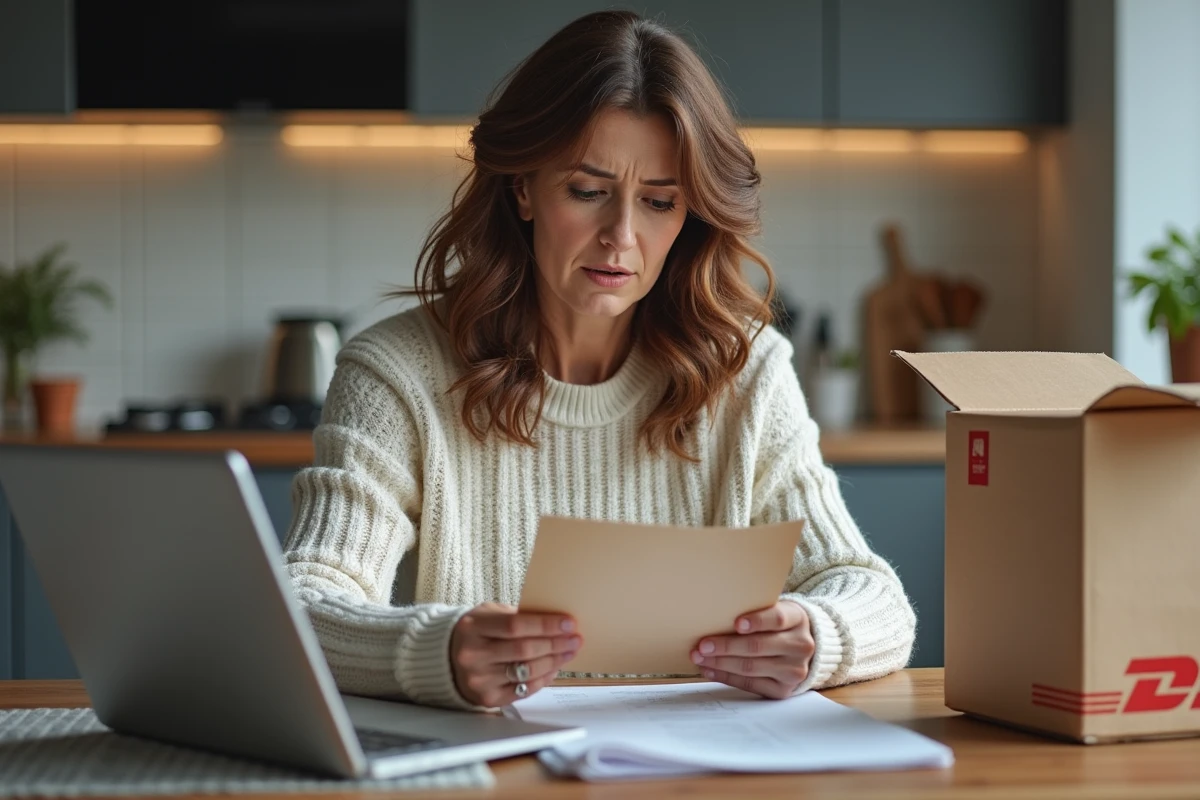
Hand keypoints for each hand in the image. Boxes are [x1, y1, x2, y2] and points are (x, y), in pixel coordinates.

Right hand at [450, 602, 581, 706]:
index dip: (546, 625)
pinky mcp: (487, 698)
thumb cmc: (475, 632)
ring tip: (569, 652)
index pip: (515, 625)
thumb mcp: (488, 614)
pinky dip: (543, 678)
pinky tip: (554, 668)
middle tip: (575, 638)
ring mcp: (479, 679)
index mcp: (473, 628)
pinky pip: (524, 690)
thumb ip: (516, 616)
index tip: (568, 623)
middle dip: (556, 644)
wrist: (445, 657)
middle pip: (524, 650)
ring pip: (527, 671)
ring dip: (554, 661)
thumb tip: (556, 622)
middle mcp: (473, 655)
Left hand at [690, 600, 814, 699]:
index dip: (757, 621)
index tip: (736, 623)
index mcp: (797, 619)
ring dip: (721, 663)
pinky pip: (750, 684)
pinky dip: (726, 677)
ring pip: (751, 668)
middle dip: (726, 646)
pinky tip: (711, 670)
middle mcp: (800, 646)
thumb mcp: (773, 610)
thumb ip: (753, 610)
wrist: (800, 647)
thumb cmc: (777, 624)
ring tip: (700, 658)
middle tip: (703, 645)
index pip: (777, 619)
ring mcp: (793, 671)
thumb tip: (715, 615)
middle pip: (758, 646)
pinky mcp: (783, 690)